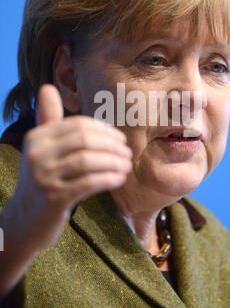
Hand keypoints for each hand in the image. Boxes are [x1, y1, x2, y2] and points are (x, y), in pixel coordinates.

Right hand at [11, 84, 132, 251]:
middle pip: (85, 140)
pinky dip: (109, 178)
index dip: (104, 130)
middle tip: (127, 153)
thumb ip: (48, 120)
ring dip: (114, 162)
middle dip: (112, 145)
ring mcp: (44, 177)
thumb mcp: (40, 148)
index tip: (119, 138)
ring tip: (126, 166)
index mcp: (36, 138)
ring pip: (89, 161)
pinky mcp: (54, 198)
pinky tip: (119, 179)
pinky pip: (89, 182)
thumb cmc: (41, 179)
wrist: (23, 220)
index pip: (78, 125)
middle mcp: (36, 154)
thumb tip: (48, 87)